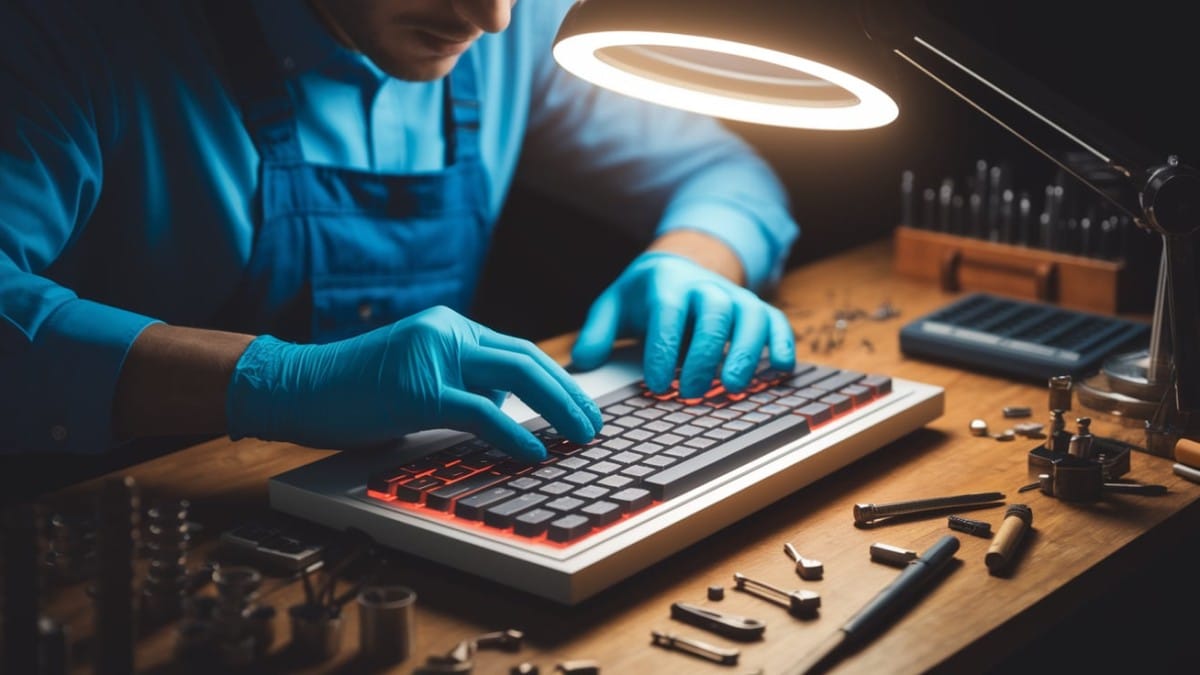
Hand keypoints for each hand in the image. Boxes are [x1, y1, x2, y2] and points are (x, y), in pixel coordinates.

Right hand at [226, 306, 602, 461]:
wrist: (297, 386)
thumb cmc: (355, 389)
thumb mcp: (419, 376)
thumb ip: (462, 382)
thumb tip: (506, 406)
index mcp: (450, 327)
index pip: (518, 349)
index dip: (557, 378)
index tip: (581, 405)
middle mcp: (447, 332)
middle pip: (527, 359)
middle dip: (568, 393)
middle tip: (594, 423)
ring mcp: (433, 357)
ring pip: (514, 378)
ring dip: (556, 409)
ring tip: (579, 435)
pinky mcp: (418, 390)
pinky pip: (480, 412)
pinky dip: (514, 434)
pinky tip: (535, 452)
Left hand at [571, 252, 794, 398]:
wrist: (681, 265)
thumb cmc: (645, 296)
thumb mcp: (614, 305)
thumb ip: (597, 332)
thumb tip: (583, 364)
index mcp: (666, 283)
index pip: (667, 313)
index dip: (663, 349)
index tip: (656, 384)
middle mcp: (705, 286)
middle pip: (712, 314)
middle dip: (704, 355)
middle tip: (690, 392)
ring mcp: (735, 296)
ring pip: (749, 317)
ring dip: (745, 352)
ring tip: (732, 387)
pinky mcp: (757, 309)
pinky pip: (776, 322)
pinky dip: (782, 344)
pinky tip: (780, 372)